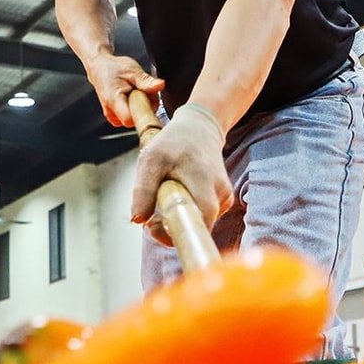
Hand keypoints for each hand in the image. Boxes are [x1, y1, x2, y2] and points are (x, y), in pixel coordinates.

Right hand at [86, 54, 163, 127]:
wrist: (99, 68)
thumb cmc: (113, 68)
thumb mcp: (132, 70)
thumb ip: (146, 81)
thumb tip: (160, 85)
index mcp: (113, 100)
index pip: (130, 119)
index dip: (143, 112)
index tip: (147, 100)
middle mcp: (111, 112)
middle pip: (135, 120)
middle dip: (144, 107)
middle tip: (142, 91)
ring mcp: (112, 115)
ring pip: (133, 120)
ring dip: (140, 108)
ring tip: (135, 93)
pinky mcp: (115, 116)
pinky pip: (130, 118)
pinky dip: (134, 109)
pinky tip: (132, 99)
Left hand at [130, 103, 231, 241]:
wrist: (200, 130)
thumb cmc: (174, 143)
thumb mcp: (151, 160)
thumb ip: (143, 190)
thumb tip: (138, 220)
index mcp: (205, 184)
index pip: (196, 224)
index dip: (173, 233)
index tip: (153, 226)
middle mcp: (220, 195)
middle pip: (196, 229)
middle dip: (172, 227)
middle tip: (153, 217)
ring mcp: (225, 199)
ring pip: (198, 224)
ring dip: (179, 218)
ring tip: (166, 197)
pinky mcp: (224, 201)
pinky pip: (202, 218)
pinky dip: (187, 212)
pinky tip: (180, 196)